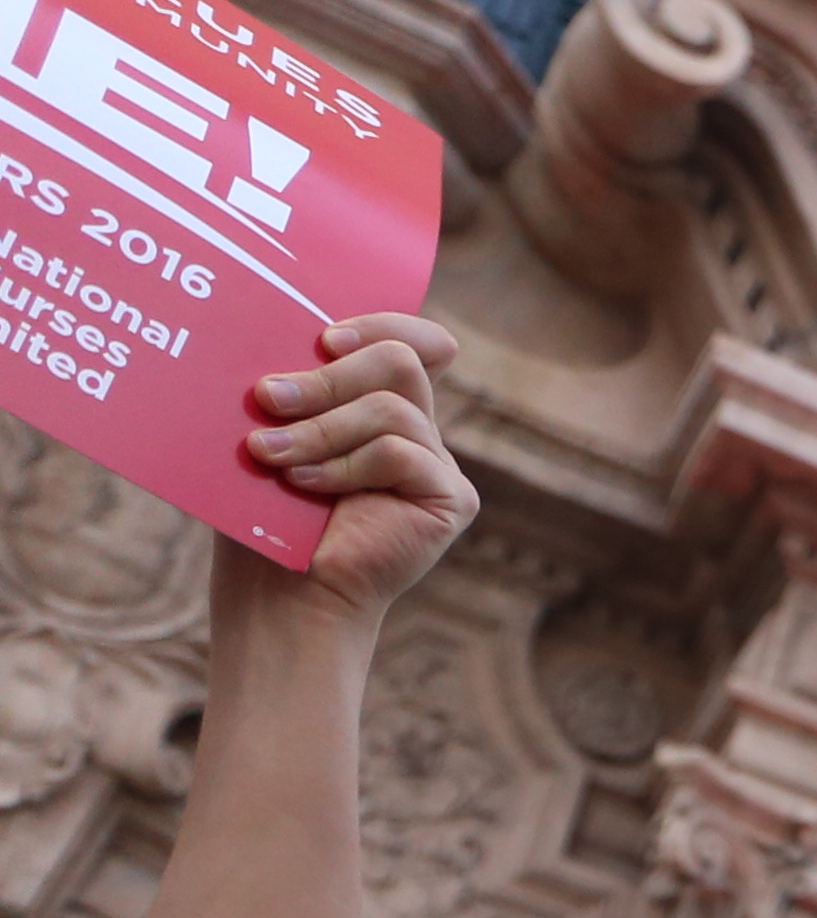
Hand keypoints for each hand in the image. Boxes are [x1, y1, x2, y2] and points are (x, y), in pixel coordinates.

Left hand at [225, 314, 470, 632]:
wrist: (279, 594)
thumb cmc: (263, 516)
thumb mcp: (271, 432)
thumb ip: (293, 385)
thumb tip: (275, 330)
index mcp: (375, 406)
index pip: (412, 341)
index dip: (381, 322)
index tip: (323, 337)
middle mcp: (416, 430)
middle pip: (400, 359)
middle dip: (328, 375)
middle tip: (267, 399)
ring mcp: (438, 466)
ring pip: (394, 405)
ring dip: (321, 427)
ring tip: (269, 456)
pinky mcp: (452, 499)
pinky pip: (401, 451)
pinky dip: (345, 465)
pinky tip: (306, 486)